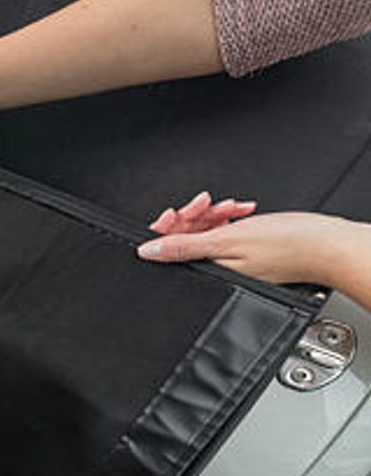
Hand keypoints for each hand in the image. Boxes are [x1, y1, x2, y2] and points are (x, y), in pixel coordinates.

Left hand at [138, 208, 353, 284]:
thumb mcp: (227, 242)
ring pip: (206, 230)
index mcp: (206, 270)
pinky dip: (230, 216)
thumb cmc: (288, 247)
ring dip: (214, 212)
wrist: (327, 244)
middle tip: (206, 204)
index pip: (170, 251)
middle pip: (186, 237)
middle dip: (194, 215)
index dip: (168, 229)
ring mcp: (230, 258)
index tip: (175, 212)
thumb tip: (147, 251)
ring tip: (231, 207)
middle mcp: (215, 267)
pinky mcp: (244, 249)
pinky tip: (242, 210)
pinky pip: (225, 230)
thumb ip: (184, 247)